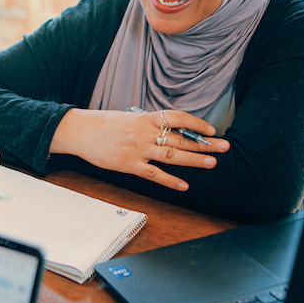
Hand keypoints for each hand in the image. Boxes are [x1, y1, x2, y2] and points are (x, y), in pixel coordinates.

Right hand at [50, 108, 228, 191]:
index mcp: (144, 118)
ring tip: (212, 163)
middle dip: (204, 143)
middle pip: (180, 138)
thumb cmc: (102, 124)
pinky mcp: (128, 165)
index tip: (211, 130)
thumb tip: (168, 131)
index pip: (177, 117)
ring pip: (171, 155)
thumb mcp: (128, 117)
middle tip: (224, 146)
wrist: (78, 130)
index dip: (196, 123)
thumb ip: (148, 125)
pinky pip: (153, 174)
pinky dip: (170, 180)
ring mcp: (137, 149)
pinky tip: (184, 185)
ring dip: (194, 159)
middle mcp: (144, 132)